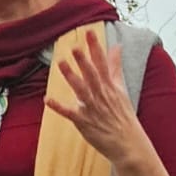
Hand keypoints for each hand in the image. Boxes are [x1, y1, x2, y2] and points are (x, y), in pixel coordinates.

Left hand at [44, 32, 150, 167]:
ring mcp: (92, 108)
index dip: (95, 47)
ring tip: (61, 63)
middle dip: (84, 61)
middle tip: (75, 48)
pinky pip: (70, 113)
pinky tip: (47, 100)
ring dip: (71, 77)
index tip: (89, 32)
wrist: (128, 143)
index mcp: (110, 86)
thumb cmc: (123, 115)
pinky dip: (59, 107)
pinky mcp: (84, 122)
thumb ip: (115, 67)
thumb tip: (117, 47)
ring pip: (80, 90)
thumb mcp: (121, 88)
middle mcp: (101, 95)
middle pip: (92, 75)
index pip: (102, 63)